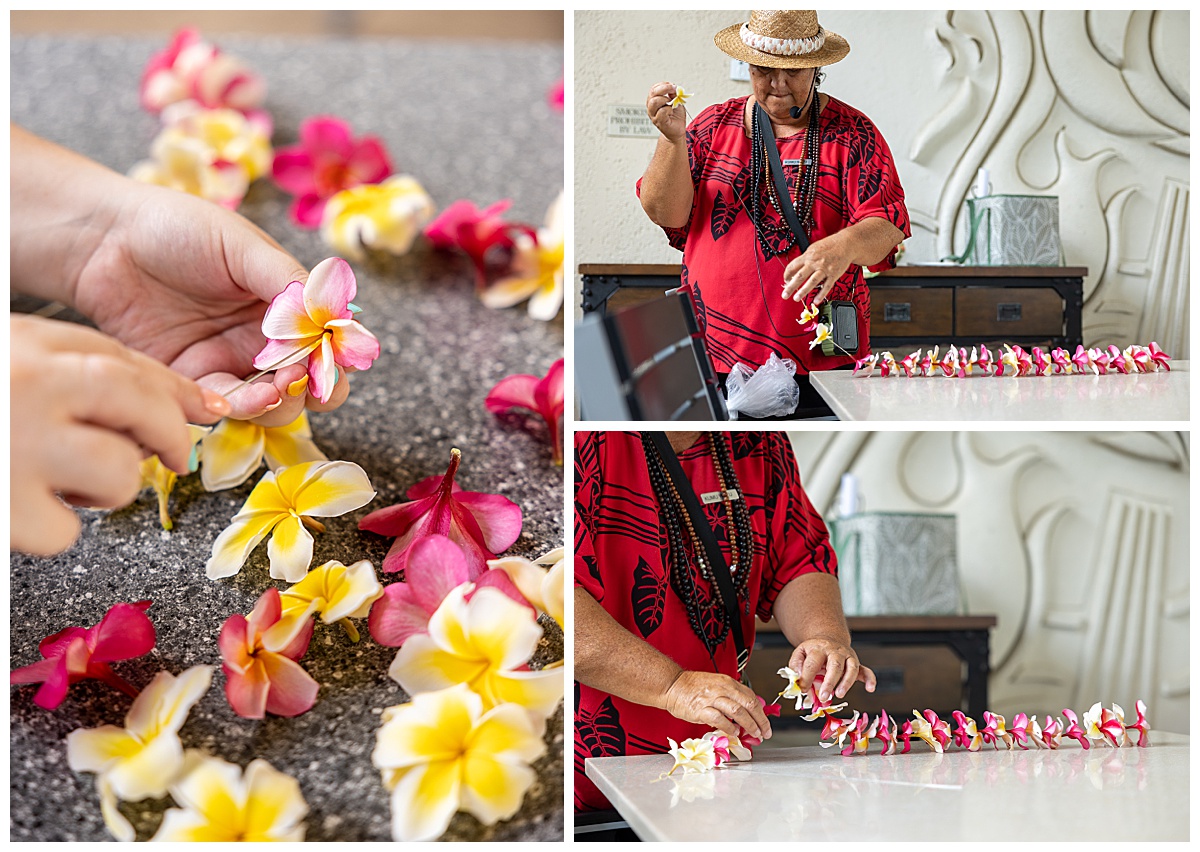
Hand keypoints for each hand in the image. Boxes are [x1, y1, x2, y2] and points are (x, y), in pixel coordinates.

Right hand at [11, 315, 230, 555]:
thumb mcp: (9, 357)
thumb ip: (68, 369)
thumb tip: (162, 401)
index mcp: (26, 347)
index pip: (123, 364)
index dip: (172, 390)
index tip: (203, 408)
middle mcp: (28, 388)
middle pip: (140, 407)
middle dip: (168, 434)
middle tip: (174, 453)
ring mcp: (18, 448)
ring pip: (119, 472)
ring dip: (108, 484)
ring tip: (62, 479)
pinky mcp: (5, 508)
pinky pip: (66, 531)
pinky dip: (57, 526)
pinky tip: (29, 508)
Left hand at [69, 182, 351, 425]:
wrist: (101, 241)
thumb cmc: (175, 228)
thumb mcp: (242, 246)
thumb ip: (288, 282)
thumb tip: (333, 319)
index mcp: (287, 304)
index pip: (330, 342)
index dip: (339, 357)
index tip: (332, 358)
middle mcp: (266, 339)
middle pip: (311, 384)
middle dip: (314, 388)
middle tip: (300, 378)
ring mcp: (230, 363)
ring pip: (274, 404)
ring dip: (280, 404)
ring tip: (271, 391)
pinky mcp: (193, 382)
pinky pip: (225, 407)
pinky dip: (239, 409)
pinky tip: (237, 399)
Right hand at [646, 82, 687, 142]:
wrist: (677, 130)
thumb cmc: (675, 117)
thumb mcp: (676, 101)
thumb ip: (674, 94)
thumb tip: (673, 87)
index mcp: (654, 101)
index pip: (653, 89)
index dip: (663, 85)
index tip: (673, 86)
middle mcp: (651, 108)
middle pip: (653, 93)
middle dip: (665, 89)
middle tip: (674, 90)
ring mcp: (654, 115)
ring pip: (654, 102)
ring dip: (665, 100)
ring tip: (671, 103)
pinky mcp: (659, 122)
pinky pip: (661, 112)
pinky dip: (668, 109)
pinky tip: (671, 112)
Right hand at [662, 670, 770, 740]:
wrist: (672, 685)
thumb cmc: (693, 687)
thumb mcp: (716, 685)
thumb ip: (730, 697)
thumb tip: (745, 714)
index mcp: (728, 682)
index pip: (751, 697)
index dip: (761, 713)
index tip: (765, 723)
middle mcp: (722, 688)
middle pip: (749, 705)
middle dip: (760, 721)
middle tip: (764, 732)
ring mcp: (712, 698)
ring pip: (738, 712)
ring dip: (749, 725)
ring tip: (754, 734)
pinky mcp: (701, 709)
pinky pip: (719, 719)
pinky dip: (729, 728)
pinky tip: (734, 733)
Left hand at [781, 234, 852, 305]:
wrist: (846, 243)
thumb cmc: (830, 245)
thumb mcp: (813, 248)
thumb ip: (805, 258)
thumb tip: (796, 268)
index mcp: (808, 256)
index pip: (793, 267)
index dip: (787, 275)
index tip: (785, 281)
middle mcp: (815, 262)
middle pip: (800, 276)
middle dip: (791, 287)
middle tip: (785, 295)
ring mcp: (825, 269)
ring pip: (812, 282)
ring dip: (803, 291)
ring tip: (797, 298)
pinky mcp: (834, 274)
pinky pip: (827, 286)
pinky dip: (821, 294)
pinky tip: (816, 300)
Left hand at [788, 637, 876, 701]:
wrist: (827, 639)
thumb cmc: (812, 652)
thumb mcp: (800, 654)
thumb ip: (796, 668)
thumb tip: (798, 684)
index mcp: (818, 649)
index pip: (812, 664)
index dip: (806, 678)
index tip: (803, 690)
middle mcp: (834, 651)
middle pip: (834, 665)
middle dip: (829, 682)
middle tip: (823, 696)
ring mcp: (847, 656)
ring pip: (851, 668)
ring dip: (846, 683)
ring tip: (839, 695)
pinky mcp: (856, 662)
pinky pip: (865, 670)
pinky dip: (870, 679)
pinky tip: (870, 689)